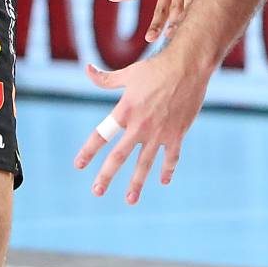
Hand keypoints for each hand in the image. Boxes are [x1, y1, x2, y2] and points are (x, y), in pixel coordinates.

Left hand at [73, 48, 210, 203]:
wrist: (188, 66)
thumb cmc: (157, 68)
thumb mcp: (129, 73)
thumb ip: (107, 79)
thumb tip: (87, 70)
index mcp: (125, 110)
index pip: (101, 135)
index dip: (89, 151)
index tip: (78, 165)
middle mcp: (139, 125)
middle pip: (119, 156)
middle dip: (106, 175)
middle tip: (96, 191)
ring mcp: (159, 133)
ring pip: (144, 164)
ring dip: (136, 183)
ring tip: (130, 200)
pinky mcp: (177, 134)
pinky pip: (171, 158)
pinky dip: (167, 170)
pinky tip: (164, 181)